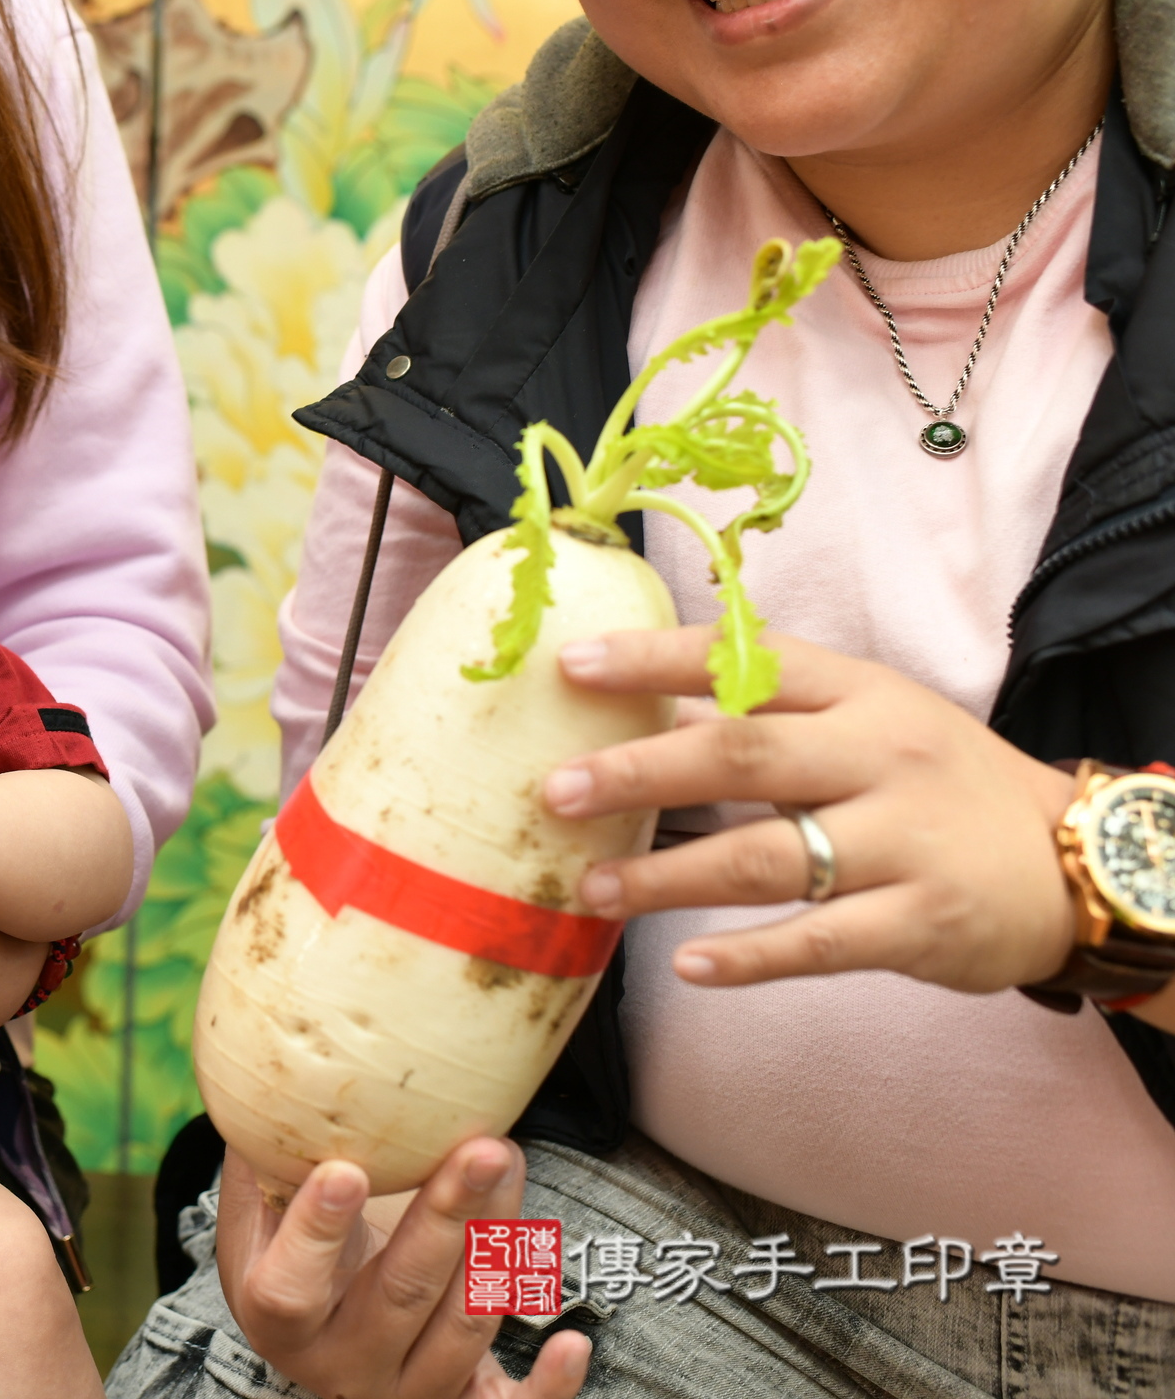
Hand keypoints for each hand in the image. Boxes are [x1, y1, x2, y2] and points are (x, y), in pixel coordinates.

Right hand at [218, 1142, 590, 1398]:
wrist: (327, 1330)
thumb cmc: (295, 1251)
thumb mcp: (264, 1214)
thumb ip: (267, 1158)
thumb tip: (269, 1072)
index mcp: (279, 1322)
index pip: (291, 1289)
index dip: (316, 1233)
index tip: (347, 1170)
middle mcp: (342, 1366)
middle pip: (400, 1295)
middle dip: (447, 1218)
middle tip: (481, 1149)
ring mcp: (405, 1390)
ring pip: (462, 1327)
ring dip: (498, 1245)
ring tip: (510, 1164)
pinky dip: (549, 1385)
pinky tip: (573, 1342)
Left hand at [546, 628, 1078, 992]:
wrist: (1069, 859)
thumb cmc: (930, 780)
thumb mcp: (866, 719)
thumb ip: (764, 711)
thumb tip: (637, 703)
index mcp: (856, 693)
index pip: (743, 662)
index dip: (653, 661)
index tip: (570, 667)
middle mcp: (878, 757)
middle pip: (742, 756)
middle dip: (640, 772)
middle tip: (556, 790)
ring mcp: (902, 842)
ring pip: (766, 857)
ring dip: (667, 877)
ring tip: (590, 887)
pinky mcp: (921, 923)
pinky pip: (820, 942)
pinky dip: (751, 956)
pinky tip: (689, 963)